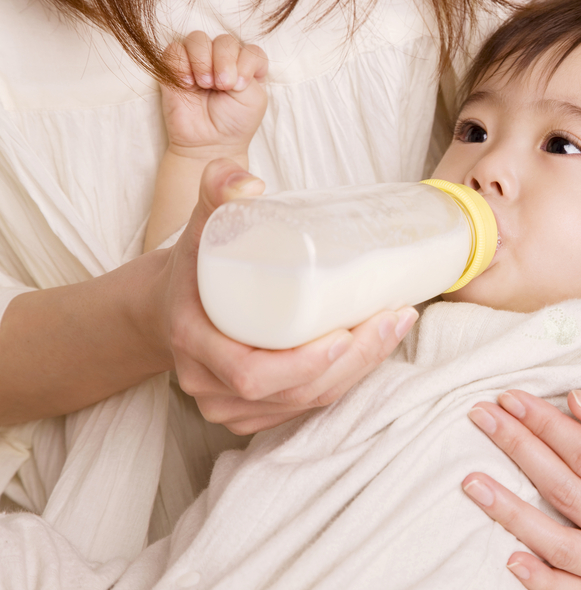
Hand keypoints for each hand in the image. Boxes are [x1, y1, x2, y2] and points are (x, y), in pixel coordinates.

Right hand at [151, 158, 417, 434]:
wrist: (171, 302)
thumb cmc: (194, 262)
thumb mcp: (201, 223)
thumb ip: (218, 189)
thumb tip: (250, 184)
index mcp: (194, 344)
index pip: (251, 374)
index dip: (303, 363)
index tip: (346, 333)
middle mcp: (210, 385)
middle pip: (292, 392)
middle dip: (351, 362)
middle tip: (391, 318)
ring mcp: (231, 405)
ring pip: (306, 401)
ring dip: (359, 370)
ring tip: (395, 325)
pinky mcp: (254, 411)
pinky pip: (306, 405)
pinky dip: (347, 379)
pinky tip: (378, 348)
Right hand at [161, 31, 268, 157]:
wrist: (209, 144)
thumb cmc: (235, 123)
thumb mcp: (254, 99)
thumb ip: (247, 72)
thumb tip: (223, 61)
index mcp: (247, 67)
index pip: (251, 50)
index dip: (246, 62)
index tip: (240, 86)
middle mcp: (223, 60)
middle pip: (224, 41)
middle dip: (224, 60)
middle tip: (222, 86)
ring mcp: (198, 62)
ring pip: (197, 38)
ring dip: (202, 60)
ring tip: (204, 84)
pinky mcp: (175, 68)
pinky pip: (174, 49)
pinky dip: (180, 64)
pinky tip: (187, 84)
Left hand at [462, 390, 580, 588]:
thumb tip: (572, 400)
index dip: (545, 426)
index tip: (510, 399)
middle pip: (568, 494)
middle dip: (519, 452)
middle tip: (482, 421)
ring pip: (563, 546)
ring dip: (512, 515)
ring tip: (473, 485)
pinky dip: (543, 580)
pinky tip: (510, 557)